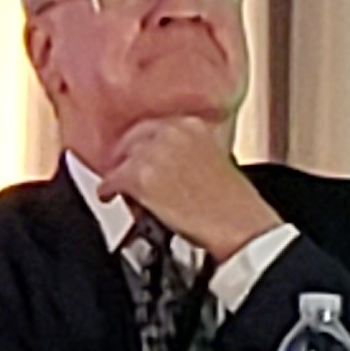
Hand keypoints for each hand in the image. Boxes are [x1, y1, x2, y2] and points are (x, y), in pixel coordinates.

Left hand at [99, 117, 282, 259]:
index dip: (141, 146)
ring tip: (128, 194)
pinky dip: (109, 192)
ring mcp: (152, 153)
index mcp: (190, 123)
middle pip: (130, 139)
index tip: (137, 156)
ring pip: (119, 160)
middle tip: (126, 176)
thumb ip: (185, 149)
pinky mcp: (139, 177)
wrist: (240, 227)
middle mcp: (170, 132)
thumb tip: (160, 160)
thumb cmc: (233, 203)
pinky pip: (111, 181)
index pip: (151, 126)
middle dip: (127, 158)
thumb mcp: (213, 158)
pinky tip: (111, 198)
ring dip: (121, 177)